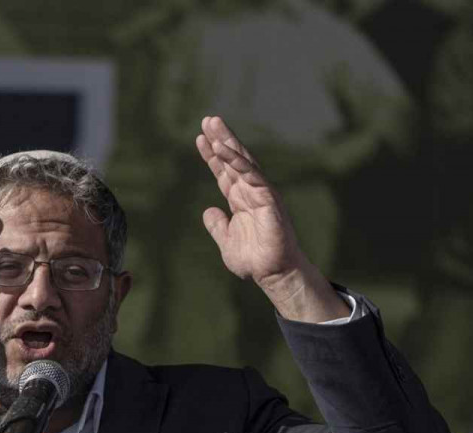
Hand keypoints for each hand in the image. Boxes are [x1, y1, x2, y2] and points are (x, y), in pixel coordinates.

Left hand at [194, 115, 347, 320]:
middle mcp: (250, 192)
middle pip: (233, 160)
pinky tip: (224, 147)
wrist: (272, 273)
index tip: (200, 139)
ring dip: (227, 142)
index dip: (212, 156)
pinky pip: (251, 174)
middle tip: (207, 120)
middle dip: (220, 139)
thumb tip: (209, 211)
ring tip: (213, 125)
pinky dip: (237, 161)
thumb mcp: (226, 242)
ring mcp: (260, 193)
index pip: (224, 172)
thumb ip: (217, 226)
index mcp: (241, 200)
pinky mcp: (268, 198)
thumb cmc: (254, 260)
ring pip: (242, 162)